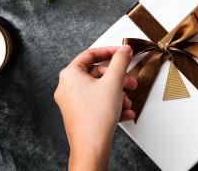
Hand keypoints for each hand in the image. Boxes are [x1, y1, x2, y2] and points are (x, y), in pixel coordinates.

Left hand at [54, 45, 136, 170]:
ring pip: (100, 90)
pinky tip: (125, 112)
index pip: (91, 54)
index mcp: (70, 75)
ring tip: (127, 102)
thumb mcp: (114, 82)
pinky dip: (113, 105)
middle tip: (130, 82)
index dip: (110, 51)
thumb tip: (124, 50)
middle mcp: (67, 87)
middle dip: (118, 79)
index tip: (122, 52)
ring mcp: (72, 102)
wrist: (91, 148)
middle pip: (98, 74)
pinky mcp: (79, 114)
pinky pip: (98, 103)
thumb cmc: (95, 117)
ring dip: (118, 94)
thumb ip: (121, 61)